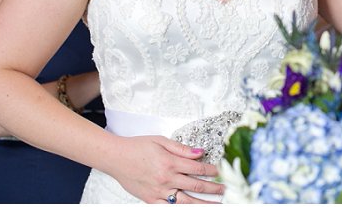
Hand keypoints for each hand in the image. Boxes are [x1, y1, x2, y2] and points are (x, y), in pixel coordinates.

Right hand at [104, 136, 222, 202]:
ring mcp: (158, 191)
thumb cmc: (137, 147)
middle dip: (214, 189)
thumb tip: (200, 153)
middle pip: (196, 186)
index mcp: (170, 163)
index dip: (213, 171)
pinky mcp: (150, 199)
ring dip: (203, 203)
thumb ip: (182, 149)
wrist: (115, 157)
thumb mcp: (161, 141)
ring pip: (186, 201)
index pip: (198, 169)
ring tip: (216, 204)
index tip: (222, 172)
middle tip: (226, 190)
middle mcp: (166, 179)